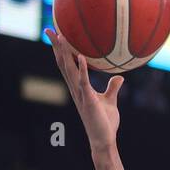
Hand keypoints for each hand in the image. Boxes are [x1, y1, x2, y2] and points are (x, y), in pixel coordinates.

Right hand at [46, 28, 123, 152]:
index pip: (67, 65)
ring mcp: (80, 94)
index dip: (60, 50)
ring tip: (60, 35)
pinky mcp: (88, 99)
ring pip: (68, 69)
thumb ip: (112, 87)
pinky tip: (79, 55)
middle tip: (49, 29)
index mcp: (78, 87)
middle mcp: (75, 89)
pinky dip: (81, 68)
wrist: (103, 140)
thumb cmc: (105, 123)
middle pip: (62, 63)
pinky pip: (83, 81)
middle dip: (56, 46)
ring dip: (64, 52)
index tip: (56, 35)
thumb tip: (120, 76)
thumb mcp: (110, 100)